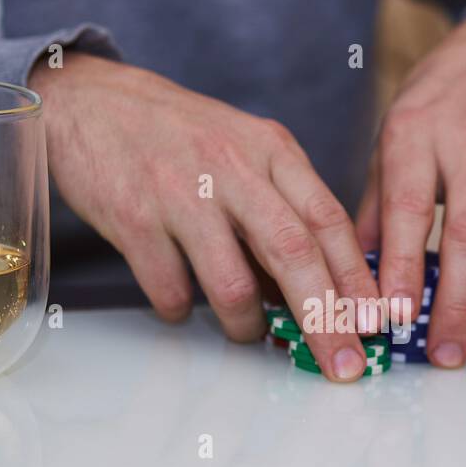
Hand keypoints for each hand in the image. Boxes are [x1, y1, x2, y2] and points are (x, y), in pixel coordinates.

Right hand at [33, 55, 378, 381]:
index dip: (357, 281)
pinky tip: (181, 303)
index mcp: (271, 150)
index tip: (376, 325)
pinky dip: (181, 311)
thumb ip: (284, 205)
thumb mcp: (245, 149)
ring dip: (247, 326)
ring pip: (233, 285)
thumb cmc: (178, 136)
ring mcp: (180, 194)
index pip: (329, 222)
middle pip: (295, 255)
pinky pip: (171, 291)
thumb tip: (320, 286)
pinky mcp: (133, 219)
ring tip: (247, 333)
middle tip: (343, 365)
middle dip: (325, 321)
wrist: (90, 101)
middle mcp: (231, 168)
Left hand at [356, 6, 465, 366]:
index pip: (413, 209)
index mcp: (422, 133)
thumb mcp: (396, 131)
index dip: (404, 267)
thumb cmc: (447, 95)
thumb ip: (378, 202)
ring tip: (460, 344)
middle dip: (457, 307)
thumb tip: (355, 269)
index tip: (393, 314)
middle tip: (441, 354)